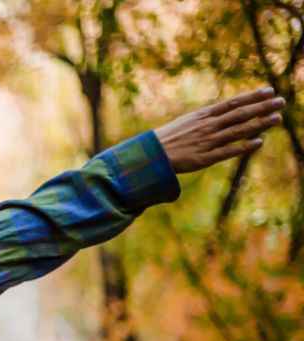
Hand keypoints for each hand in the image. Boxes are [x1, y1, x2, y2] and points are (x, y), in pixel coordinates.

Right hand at [155, 87, 285, 173]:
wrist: (149, 156)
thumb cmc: (169, 139)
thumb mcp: (187, 122)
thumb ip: (208, 118)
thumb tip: (226, 112)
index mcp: (203, 116)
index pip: (232, 103)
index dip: (252, 96)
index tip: (270, 90)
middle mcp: (207, 127)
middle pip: (240, 114)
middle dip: (262, 107)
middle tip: (281, 101)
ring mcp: (206, 142)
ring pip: (237, 131)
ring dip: (259, 124)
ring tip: (277, 119)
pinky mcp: (203, 159)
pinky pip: (227, 151)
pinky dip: (244, 146)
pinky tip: (259, 142)